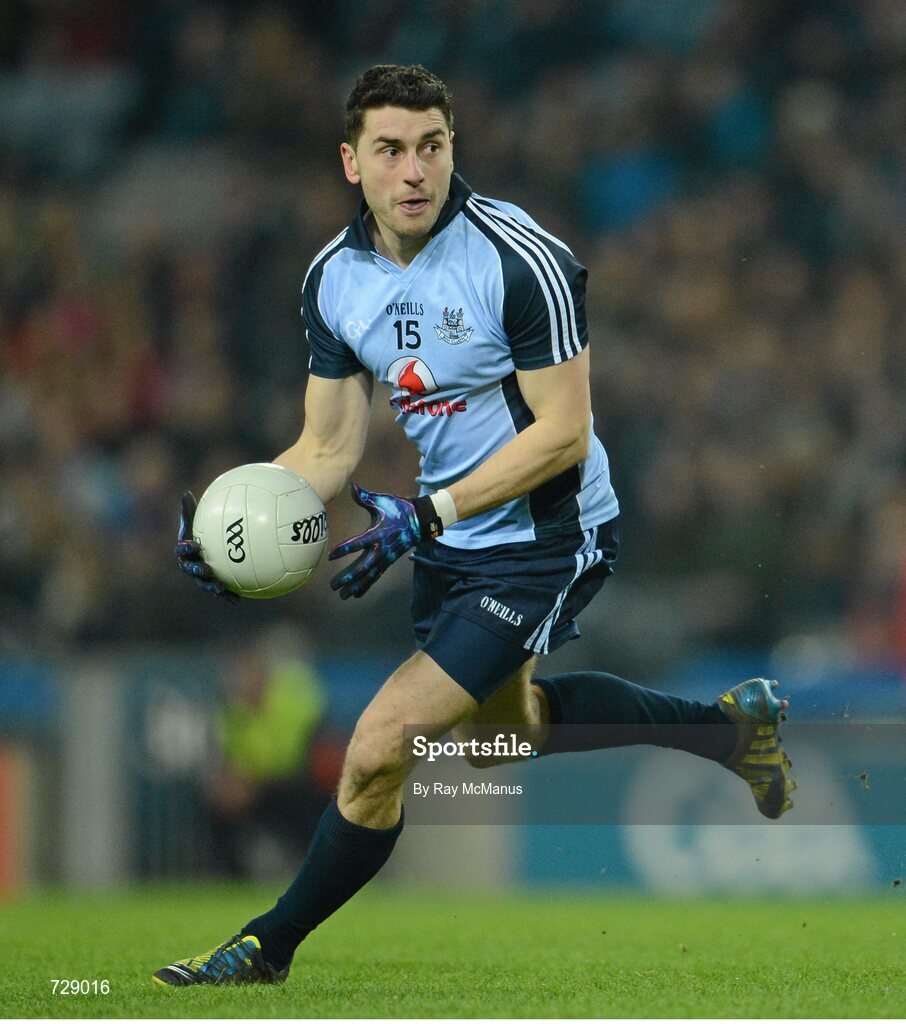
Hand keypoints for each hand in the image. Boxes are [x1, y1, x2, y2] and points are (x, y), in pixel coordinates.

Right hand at [174, 491, 239, 603]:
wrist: (205, 548)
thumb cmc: (200, 531)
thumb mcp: (195, 519)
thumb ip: (189, 509)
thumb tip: (185, 493)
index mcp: (185, 553)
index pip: (181, 551)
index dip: (186, 549)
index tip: (194, 544)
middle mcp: (190, 566)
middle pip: (191, 570)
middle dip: (197, 571)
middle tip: (206, 568)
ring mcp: (201, 578)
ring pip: (204, 584)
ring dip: (211, 587)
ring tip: (220, 588)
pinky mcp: (213, 584)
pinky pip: (220, 591)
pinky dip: (227, 596)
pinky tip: (237, 599)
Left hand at [328, 482, 440, 599]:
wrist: (420, 521)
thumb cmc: (398, 509)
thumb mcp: (382, 501)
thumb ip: (364, 497)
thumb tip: (351, 486)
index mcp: (377, 533)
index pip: (358, 543)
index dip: (344, 550)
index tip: (331, 556)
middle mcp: (381, 549)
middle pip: (363, 567)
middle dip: (348, 577)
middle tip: (333, 585)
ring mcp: (385, 557)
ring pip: (369, 575)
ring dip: (355, 586)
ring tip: (341, 595)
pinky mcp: (388, 562)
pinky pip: (376, 576)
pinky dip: (366, 586)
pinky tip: (355, 594)